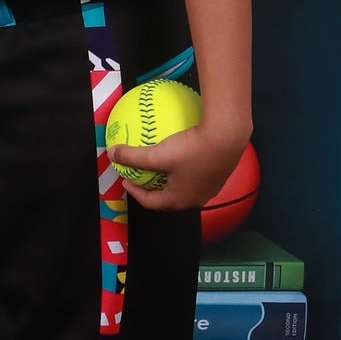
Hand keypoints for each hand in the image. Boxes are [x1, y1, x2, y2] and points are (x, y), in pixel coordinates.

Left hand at [108, 121, 249, 213]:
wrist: (227, 137)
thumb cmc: (192, 150)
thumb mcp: (157, 154)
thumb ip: (133, 156)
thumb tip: (112, 154)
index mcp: (179, 199)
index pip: (151, 202)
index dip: (135, 192)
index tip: (126, 180)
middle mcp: (196, 198)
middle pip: (168, 197)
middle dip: (153, 188)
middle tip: (142, 176)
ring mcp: (210, 188)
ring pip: (184, 186)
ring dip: (170, 179)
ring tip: (161, 166)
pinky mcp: (220, 174)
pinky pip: (196, 174)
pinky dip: (184, 168)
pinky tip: (183, 152)